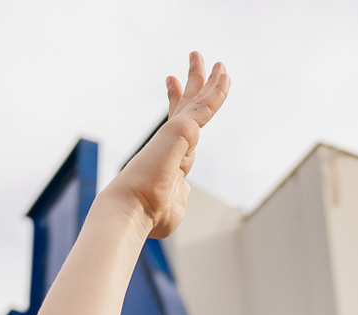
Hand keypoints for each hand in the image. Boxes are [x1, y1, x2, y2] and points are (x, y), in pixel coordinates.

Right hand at [105, 52, 230, 238]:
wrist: (133, 209)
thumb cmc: (149, 214)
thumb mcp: (172, 205)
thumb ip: (180, 193)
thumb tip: (183, 188)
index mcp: (169, 154)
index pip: (177, 122)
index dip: (177, 100)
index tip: (172, 81)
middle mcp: (171, 139)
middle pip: (186, 104)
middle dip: (192, 81)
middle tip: (195, 58)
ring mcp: (176, 134)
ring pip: (198, 101)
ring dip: (207, 78)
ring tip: (217, 61)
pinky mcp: (183, 132)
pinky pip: (206, 108)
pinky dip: (217, 92)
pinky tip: (224, 78)